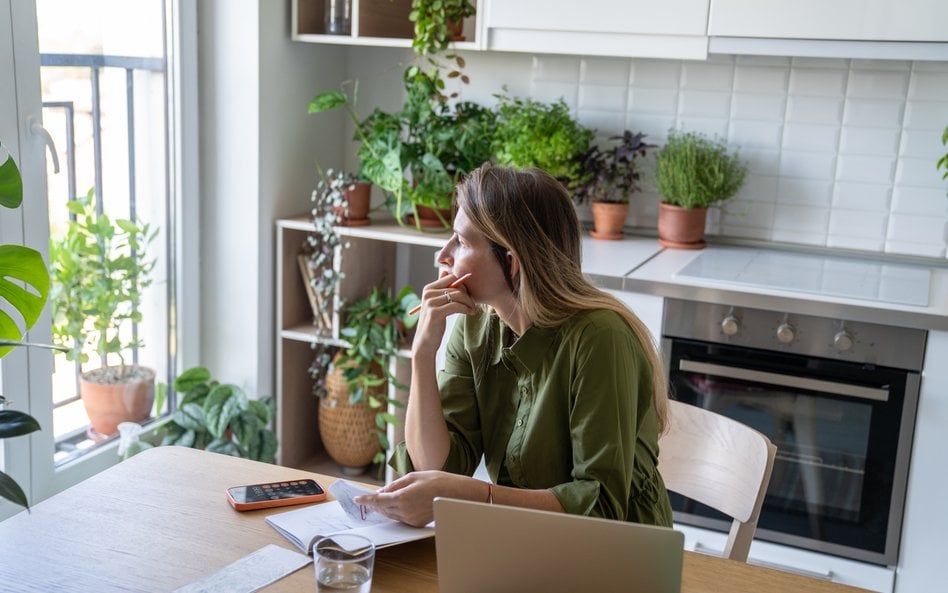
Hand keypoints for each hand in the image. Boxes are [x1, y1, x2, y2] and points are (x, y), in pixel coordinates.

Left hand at [353, 470, 484, 526]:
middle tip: (367, 498)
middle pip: (382, 509)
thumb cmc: (437, 481)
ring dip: (384, 508)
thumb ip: (395, 485)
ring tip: (381, 500)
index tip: (357, 498)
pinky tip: (397, 504)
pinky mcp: (417, 523)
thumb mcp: (413, 477)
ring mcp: (411, 519)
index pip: (377, 501)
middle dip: (374, 503)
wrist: (457, 494)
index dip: (365, 500)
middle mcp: (405, 511)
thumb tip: (382, 491)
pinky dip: (395, 511)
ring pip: (390, 514)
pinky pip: (400, 518)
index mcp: (403, 498)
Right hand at [412, 273, 473, 357]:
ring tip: (473, 309)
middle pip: (455, 287)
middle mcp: (428, 293)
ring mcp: (430, 303)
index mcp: (428, 289)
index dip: (461, 285)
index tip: (467, 295)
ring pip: (458, 296)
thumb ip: (441, 289)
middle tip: (473, 304)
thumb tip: (445, 271)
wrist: (425, 342)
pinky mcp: (435, 313)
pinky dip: (466, 309)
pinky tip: (471, 313)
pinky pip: (457, 306)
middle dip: (467, 295)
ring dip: (469, 302)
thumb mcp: (436, 304)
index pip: (450, 277)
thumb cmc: (434, 323)